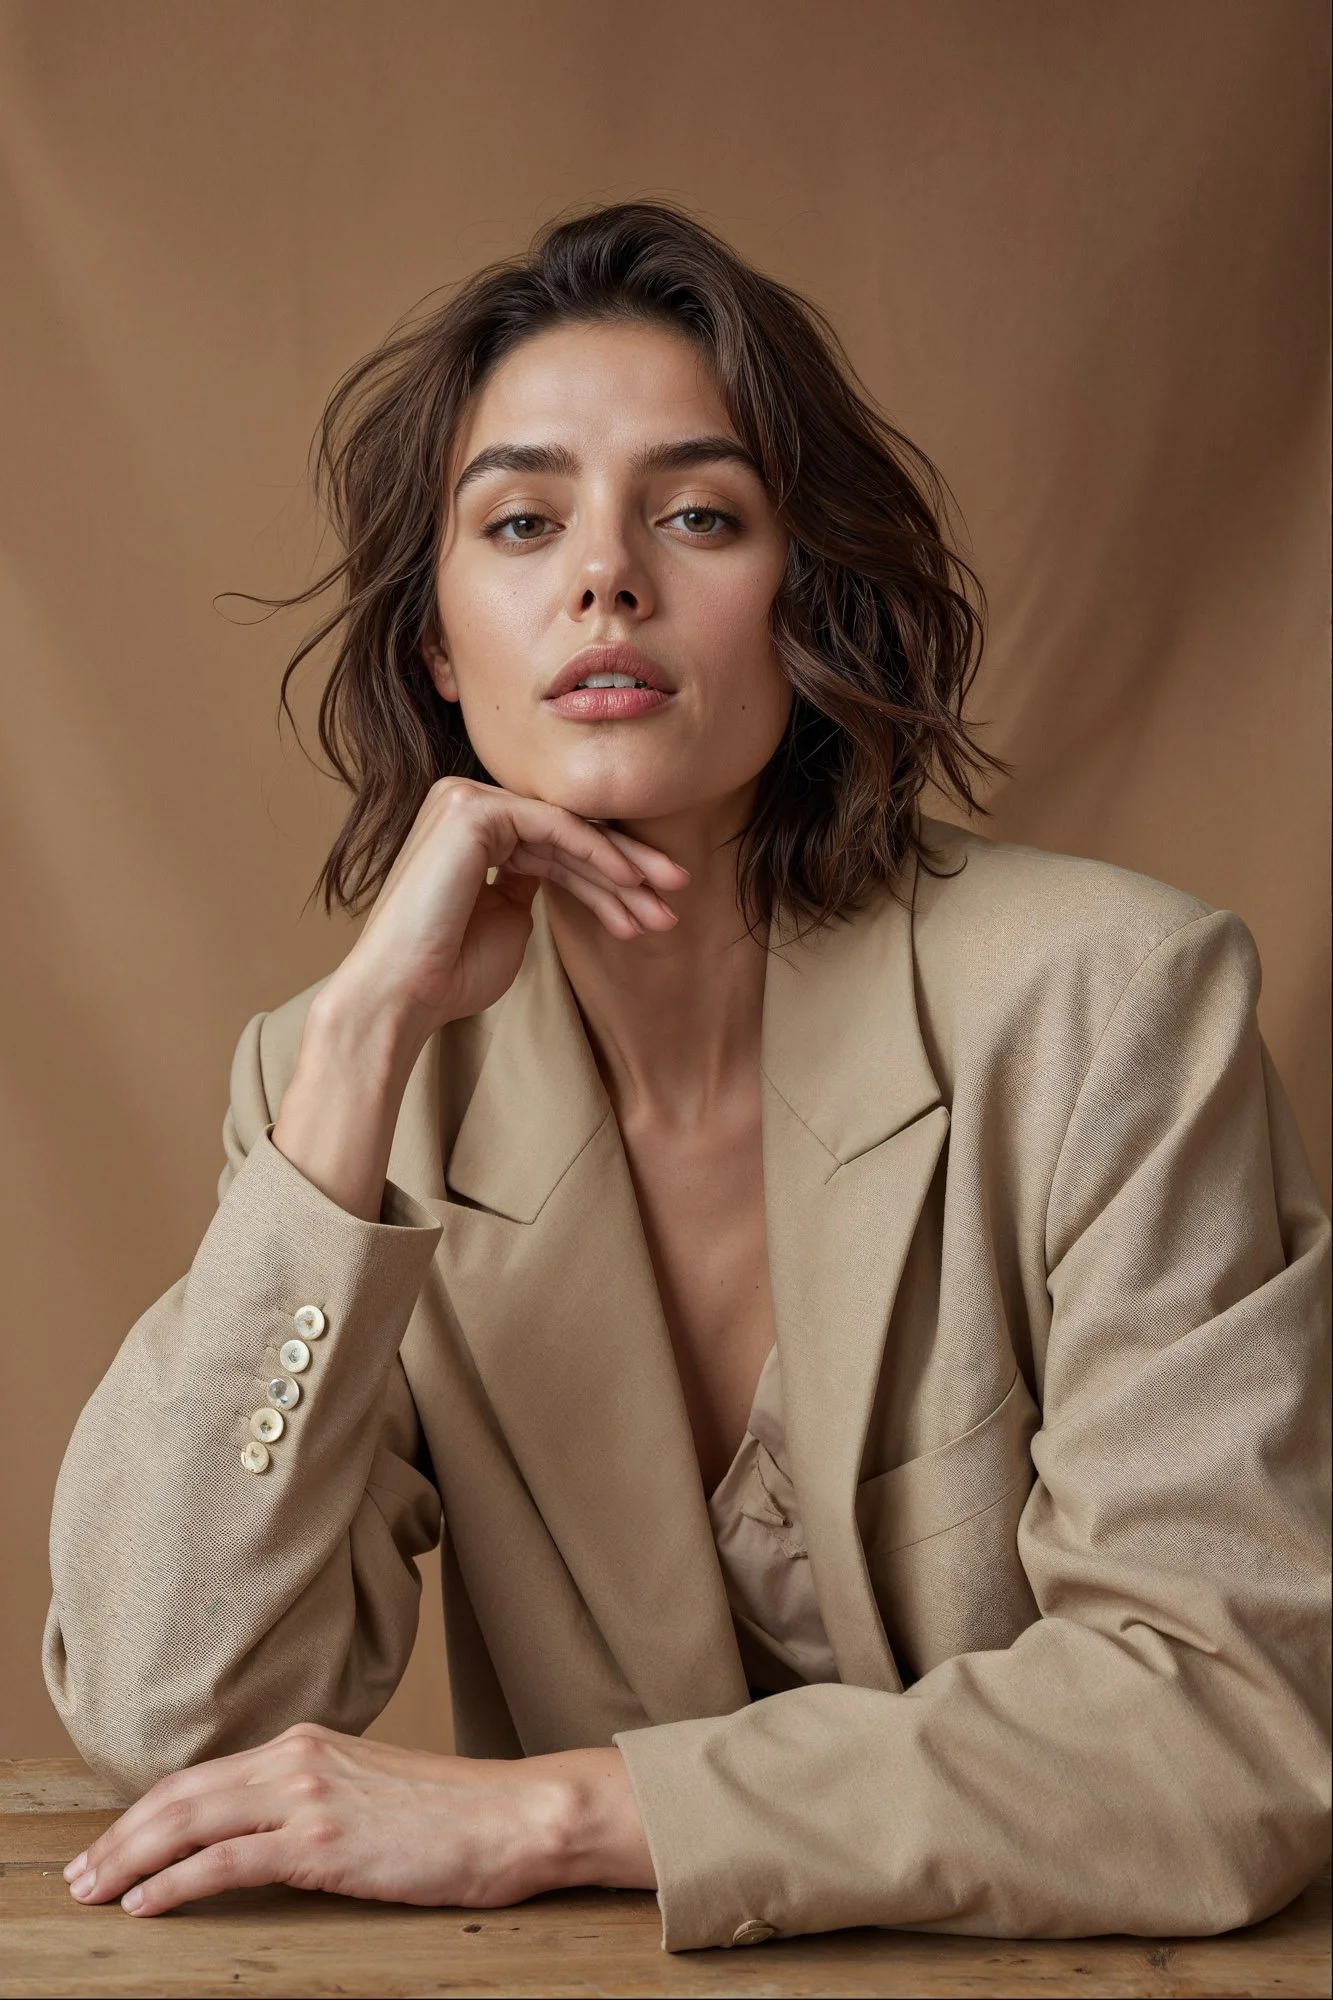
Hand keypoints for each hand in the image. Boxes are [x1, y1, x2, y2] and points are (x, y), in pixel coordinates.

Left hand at [64, 1723, 655, 1915]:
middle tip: (81, 1874)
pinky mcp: (323, 1840)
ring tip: (96, 1890)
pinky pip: (227, 1860)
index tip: (113, 1844)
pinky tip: (147, 1902)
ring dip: (132, 1859)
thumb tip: (265, 1837)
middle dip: (122, 1836)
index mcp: (308, 1742)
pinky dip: (175, 1881)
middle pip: (182, 1794)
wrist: (515, 1814)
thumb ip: (313, 1799)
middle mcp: (298, 1757)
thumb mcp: (369, 1790)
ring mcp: (309, 1796)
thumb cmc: (455, 1814)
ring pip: (191, 1821)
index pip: (204, 1776)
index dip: (148, 1812)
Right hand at [327, 777, 689, 1040]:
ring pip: (567, 830)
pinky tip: (632, 885)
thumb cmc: (450, 972)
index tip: (652, 909)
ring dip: (623, 870)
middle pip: (565, 835)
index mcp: (471, 832)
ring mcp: (464, 801)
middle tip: (676, 897)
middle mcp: (464, 806)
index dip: (608, 878)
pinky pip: (554, 827)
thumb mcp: (508, 920)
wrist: (405, 994)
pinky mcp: (471, 810)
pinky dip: (598, 854)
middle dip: (628, 870)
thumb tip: (572, 872)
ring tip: (665, 907)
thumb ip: (534, 885)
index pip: (554, 847)